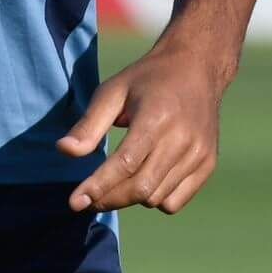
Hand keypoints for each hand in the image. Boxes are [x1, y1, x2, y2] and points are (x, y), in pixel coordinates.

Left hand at [58, 43, 227, 214]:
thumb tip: (63, 150)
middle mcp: (181, 140)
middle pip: (141, 188)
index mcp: (155, 119)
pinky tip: (144, 180)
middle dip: (109, 199)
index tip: (75, 203)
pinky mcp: (208, 164)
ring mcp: (199, 155)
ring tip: (117, 181)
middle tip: (88, 199)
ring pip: (157, 199)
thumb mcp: (112, 92)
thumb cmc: (147, 79)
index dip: (98, 186)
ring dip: (130, 198)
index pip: (124, 164)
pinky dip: (155, 199)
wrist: (196, 68)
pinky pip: (175, 201)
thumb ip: (89, 124)